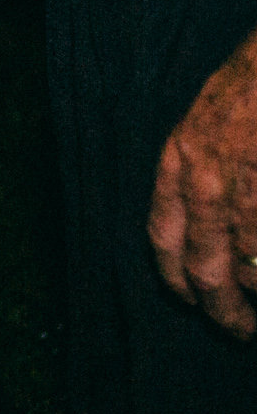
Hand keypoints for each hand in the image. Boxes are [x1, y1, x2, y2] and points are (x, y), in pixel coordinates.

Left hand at [151, 28, 256, 339]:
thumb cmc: (252, 81)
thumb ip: (198, 165)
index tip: (187, 299)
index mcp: (179, 159)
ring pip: (249, 272)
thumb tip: (210, 221)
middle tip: (237, 332)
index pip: (164, 237)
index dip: (175, 277)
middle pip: (204, 271)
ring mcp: (248, 194)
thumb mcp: (207, 119)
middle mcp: (206, 181)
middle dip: (221, 311)